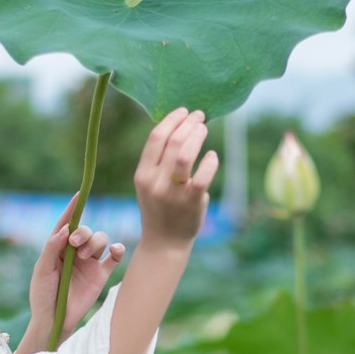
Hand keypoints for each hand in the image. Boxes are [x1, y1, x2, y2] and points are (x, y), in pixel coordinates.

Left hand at [21, 194, 124, 351]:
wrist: (55, 320)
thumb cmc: (43, 295)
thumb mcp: (42, 270)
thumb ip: (51, 248)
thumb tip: (65, 229)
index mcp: (57, 248)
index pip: (65, 225)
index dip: (71, 210)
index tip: (78, 196)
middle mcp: (74, 252)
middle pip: (85, 231)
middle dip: (82, 232)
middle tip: (74, 244)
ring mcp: (89, 263)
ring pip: (100, 240)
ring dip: (95, 242)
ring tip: (84, 256)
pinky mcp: (101, 275)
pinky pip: (114, 258)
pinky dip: (118, 250)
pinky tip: (116, 250)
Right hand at [133, 108, 218, 250]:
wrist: (164, 241)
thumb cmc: (161, 207)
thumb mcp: (150, 184)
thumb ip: (159, 160)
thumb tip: (180, 126)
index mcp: (142, 174)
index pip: (155, 138)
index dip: (172, 120)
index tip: (184, 111)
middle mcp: (155, 182)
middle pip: (172, 142)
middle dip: (188, 124)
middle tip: (200, 116)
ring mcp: (172, 193)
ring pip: (185, 155)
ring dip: (197, 136)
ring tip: (204, 129)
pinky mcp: (190, 202)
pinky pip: (202, 177)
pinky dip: (209, 162)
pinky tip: (212, 155)